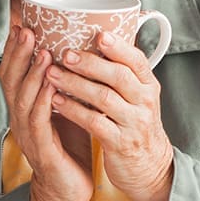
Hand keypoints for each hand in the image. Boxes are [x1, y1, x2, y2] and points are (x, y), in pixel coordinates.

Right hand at [0, 26, 93, 200]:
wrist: (68, 191)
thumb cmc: (69, 148)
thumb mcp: (67, 110)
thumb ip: (66, 85)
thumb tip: (81, 53)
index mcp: (25, 107)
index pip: (14, 73)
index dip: (14, 49)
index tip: (21, 23)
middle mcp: (20, 118)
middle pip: (11, 81)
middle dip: (18, 53)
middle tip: (26, 29)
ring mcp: (28, 134)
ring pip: (22, 98)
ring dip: (31, 73)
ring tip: (41, 50)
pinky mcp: (41, 150)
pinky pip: (38, 122)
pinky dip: (42, 102)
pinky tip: (50, 86)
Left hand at [46, 30, 174, 200]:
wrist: (148, 166)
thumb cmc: (134, 124)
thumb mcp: (137, 97)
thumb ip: (121, 73)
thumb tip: (96, 39)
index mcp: (148, 85)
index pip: (137, 61)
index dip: (118, 47)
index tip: (98, 34)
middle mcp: (144, 102)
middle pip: (118, 76)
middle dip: (90, 63)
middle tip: (64, 53)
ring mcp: (133, 123)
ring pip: (103, 98)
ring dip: (75, 84)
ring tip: (51, 73)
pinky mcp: (120, 143)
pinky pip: (94, 122)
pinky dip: (73, 110)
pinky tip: (56, 100)